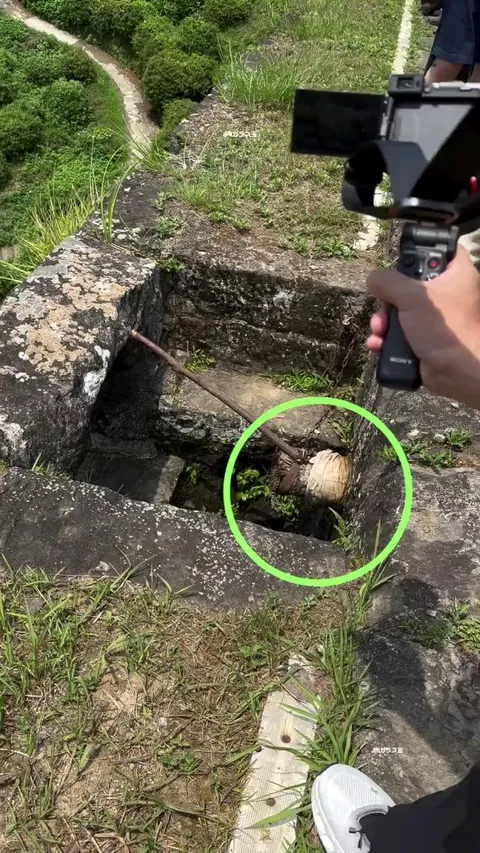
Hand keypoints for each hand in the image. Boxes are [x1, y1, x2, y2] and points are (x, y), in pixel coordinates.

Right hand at [366, 246, 479, 409]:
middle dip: (388, 300)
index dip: (421, 251)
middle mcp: (448, 293)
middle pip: (409, 284)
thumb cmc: (446, 329)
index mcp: (456, 274)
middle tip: (384, 308)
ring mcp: (435, 318)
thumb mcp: (413, 297)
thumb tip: (374, 279)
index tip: (402, 261)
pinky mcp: (425, 339)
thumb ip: (389, 282)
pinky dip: (387, 339)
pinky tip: (378, 343)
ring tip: (379, 331)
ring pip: (400, 311)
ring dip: (383, 322)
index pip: (441, 249)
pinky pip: (400, 333)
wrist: (457, 373)